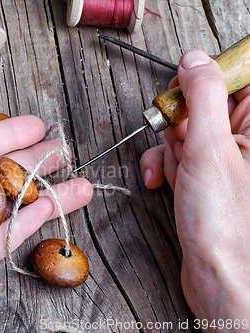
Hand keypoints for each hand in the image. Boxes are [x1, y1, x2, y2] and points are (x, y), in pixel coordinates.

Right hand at [140, 50, 249, 325]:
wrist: (219, 277)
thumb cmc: (226, 224)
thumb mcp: (208, 149)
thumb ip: (201, 97)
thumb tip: (194, 61)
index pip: (232, 79)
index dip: (201, 86)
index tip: (184, 101)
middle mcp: (247, 140)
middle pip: (202, 106)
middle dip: (178, 127)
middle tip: (180, 148)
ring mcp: (229, 159)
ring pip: (186, 132)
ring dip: (168, 151)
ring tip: (175, 175)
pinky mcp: (211, 176)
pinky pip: (181, 156)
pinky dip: (166, 166)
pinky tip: (163, 182)